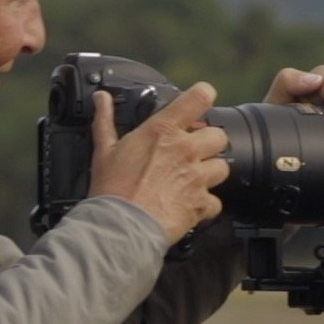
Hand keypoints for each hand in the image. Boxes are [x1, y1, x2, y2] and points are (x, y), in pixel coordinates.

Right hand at [88, 83, 231, 243]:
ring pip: (222, 168)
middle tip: (192, 153)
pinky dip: (205, 206)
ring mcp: (196, 177)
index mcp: (163, 131)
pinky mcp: (200, 203)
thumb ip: (105, 120)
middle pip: (218, 136)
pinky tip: (189, 205)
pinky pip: (215, 202)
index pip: (200, 97)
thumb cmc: (112, 189)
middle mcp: (185, 150)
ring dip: (210, 174)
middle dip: (208, 144)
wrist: (119, 226)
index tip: (199, 104)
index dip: (203, 97)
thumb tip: (101, 99)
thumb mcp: (104, 150)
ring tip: (192, 181)